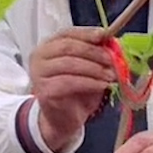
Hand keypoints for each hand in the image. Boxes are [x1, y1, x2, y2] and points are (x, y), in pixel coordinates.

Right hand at [27, 28, 118, 152]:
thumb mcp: (88, 67)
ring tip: (112, 74)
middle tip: (113, 59)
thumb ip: (95, 53)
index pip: (67, 33)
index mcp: (48, 46)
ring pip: (69, 64)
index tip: (105, 35)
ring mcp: (38, 73)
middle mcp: (39, 57)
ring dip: (95, 68)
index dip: (87, 33)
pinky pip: (69, 82)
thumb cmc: (75, 91)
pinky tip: (103, 85)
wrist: (62, 119)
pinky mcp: (44, 91)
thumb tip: (112, 41)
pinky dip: (89, 83)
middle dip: (94, 52)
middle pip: (68, 47)